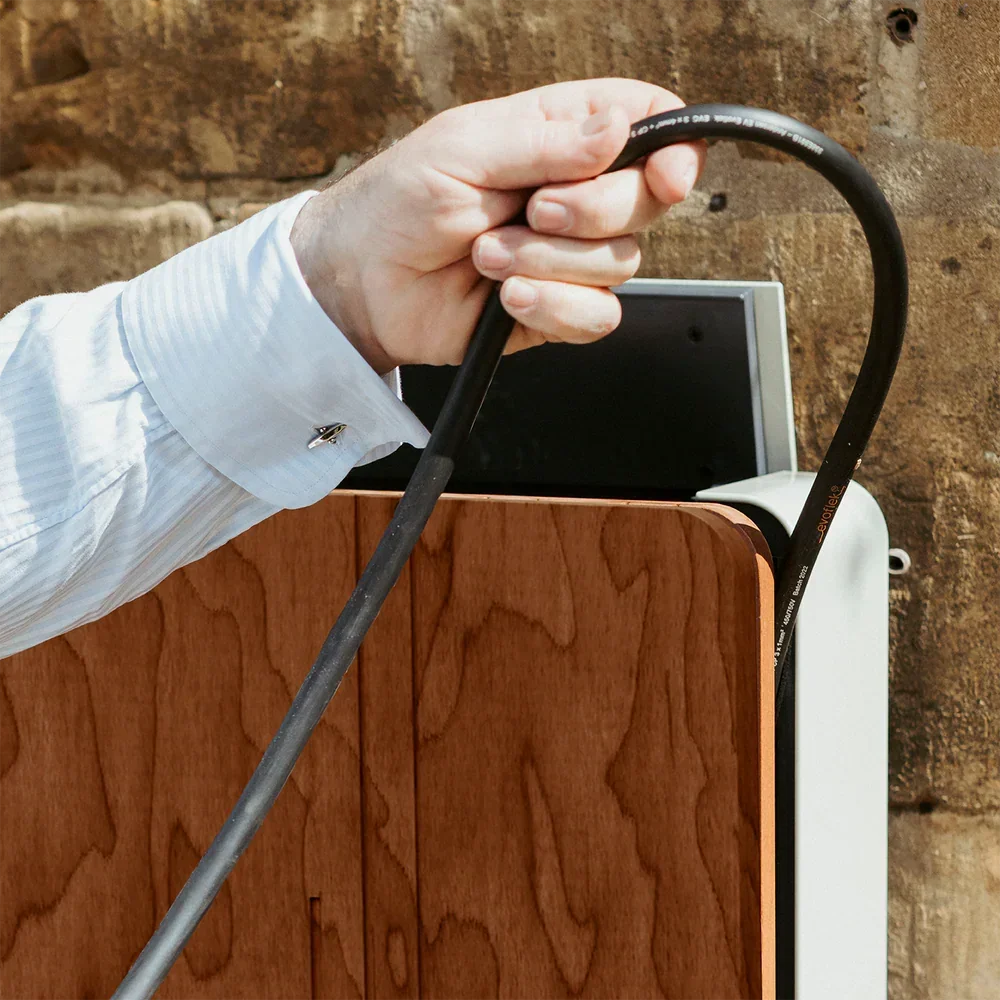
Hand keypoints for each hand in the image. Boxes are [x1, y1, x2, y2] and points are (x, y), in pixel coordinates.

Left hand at [290, 78, 705, 373]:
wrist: (361, 283)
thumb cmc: (399, 201)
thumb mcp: (463, 150)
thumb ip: (545, 141)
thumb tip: (621, 126)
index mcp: (559, 136)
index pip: (649, 126)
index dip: (673, 147)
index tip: (664, 172)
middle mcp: (574, 196)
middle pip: (646, 201)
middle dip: (592, 211)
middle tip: (530, 211)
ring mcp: (567, 257)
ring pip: (621, 264)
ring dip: (549, 261)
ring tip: (486, 255)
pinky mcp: (555, 310)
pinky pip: (597, 317)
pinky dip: (556, 307)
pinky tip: (508, 297)